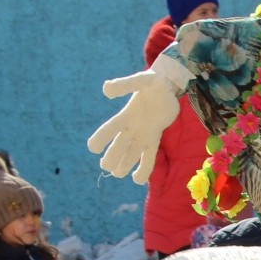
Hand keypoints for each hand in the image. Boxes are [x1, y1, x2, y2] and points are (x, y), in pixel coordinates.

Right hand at [91, 56, 188, 184]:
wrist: (167, 86)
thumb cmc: (153, 82)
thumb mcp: (140, 80)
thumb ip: (124, 84)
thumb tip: (106, 90)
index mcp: (125, 116)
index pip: (108, 130)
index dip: (99, 139)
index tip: (93, 148)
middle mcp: (131, 128)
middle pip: (117, 148)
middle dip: (111, 158)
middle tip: (108, 166)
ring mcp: (142, 135)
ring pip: (130, 156)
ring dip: (122, 166)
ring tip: (119, 173)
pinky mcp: (155, 138)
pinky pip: (148, 157)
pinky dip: (143, 169)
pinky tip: (137, 179)